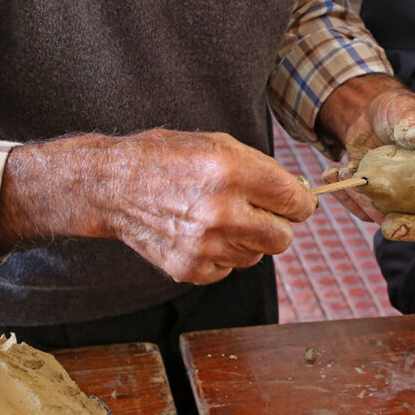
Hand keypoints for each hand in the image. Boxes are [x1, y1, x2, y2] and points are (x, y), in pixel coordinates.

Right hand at [95, 130, 316, 284]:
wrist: (114, 186)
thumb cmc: (170, 159)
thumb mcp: (220, 145)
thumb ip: (263, 171)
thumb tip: (299, 197)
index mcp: (234, 172)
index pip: (296, 202)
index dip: (300, 203)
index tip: (295, 203)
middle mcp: (222, 212)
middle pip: (283, 238)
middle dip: (276, 225)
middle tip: (258, 212)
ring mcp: (205, 245)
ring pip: (256, 255)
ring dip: (246, 240)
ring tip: (216, 217)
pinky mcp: (191, 269)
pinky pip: (229, 268)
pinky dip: (221, 254)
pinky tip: (199, 233)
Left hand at [321, 83, 414, 240]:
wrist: (367, 116)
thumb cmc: (396, 108)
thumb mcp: (405, 107)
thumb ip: (413, 120)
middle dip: (414, 228)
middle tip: (392, 229)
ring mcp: (407, 199)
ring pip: (395, 219)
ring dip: (367, 203)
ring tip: (348, 169)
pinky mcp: (382, 202)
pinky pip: (367, 210)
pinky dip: (349, 197)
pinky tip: (333, 174)